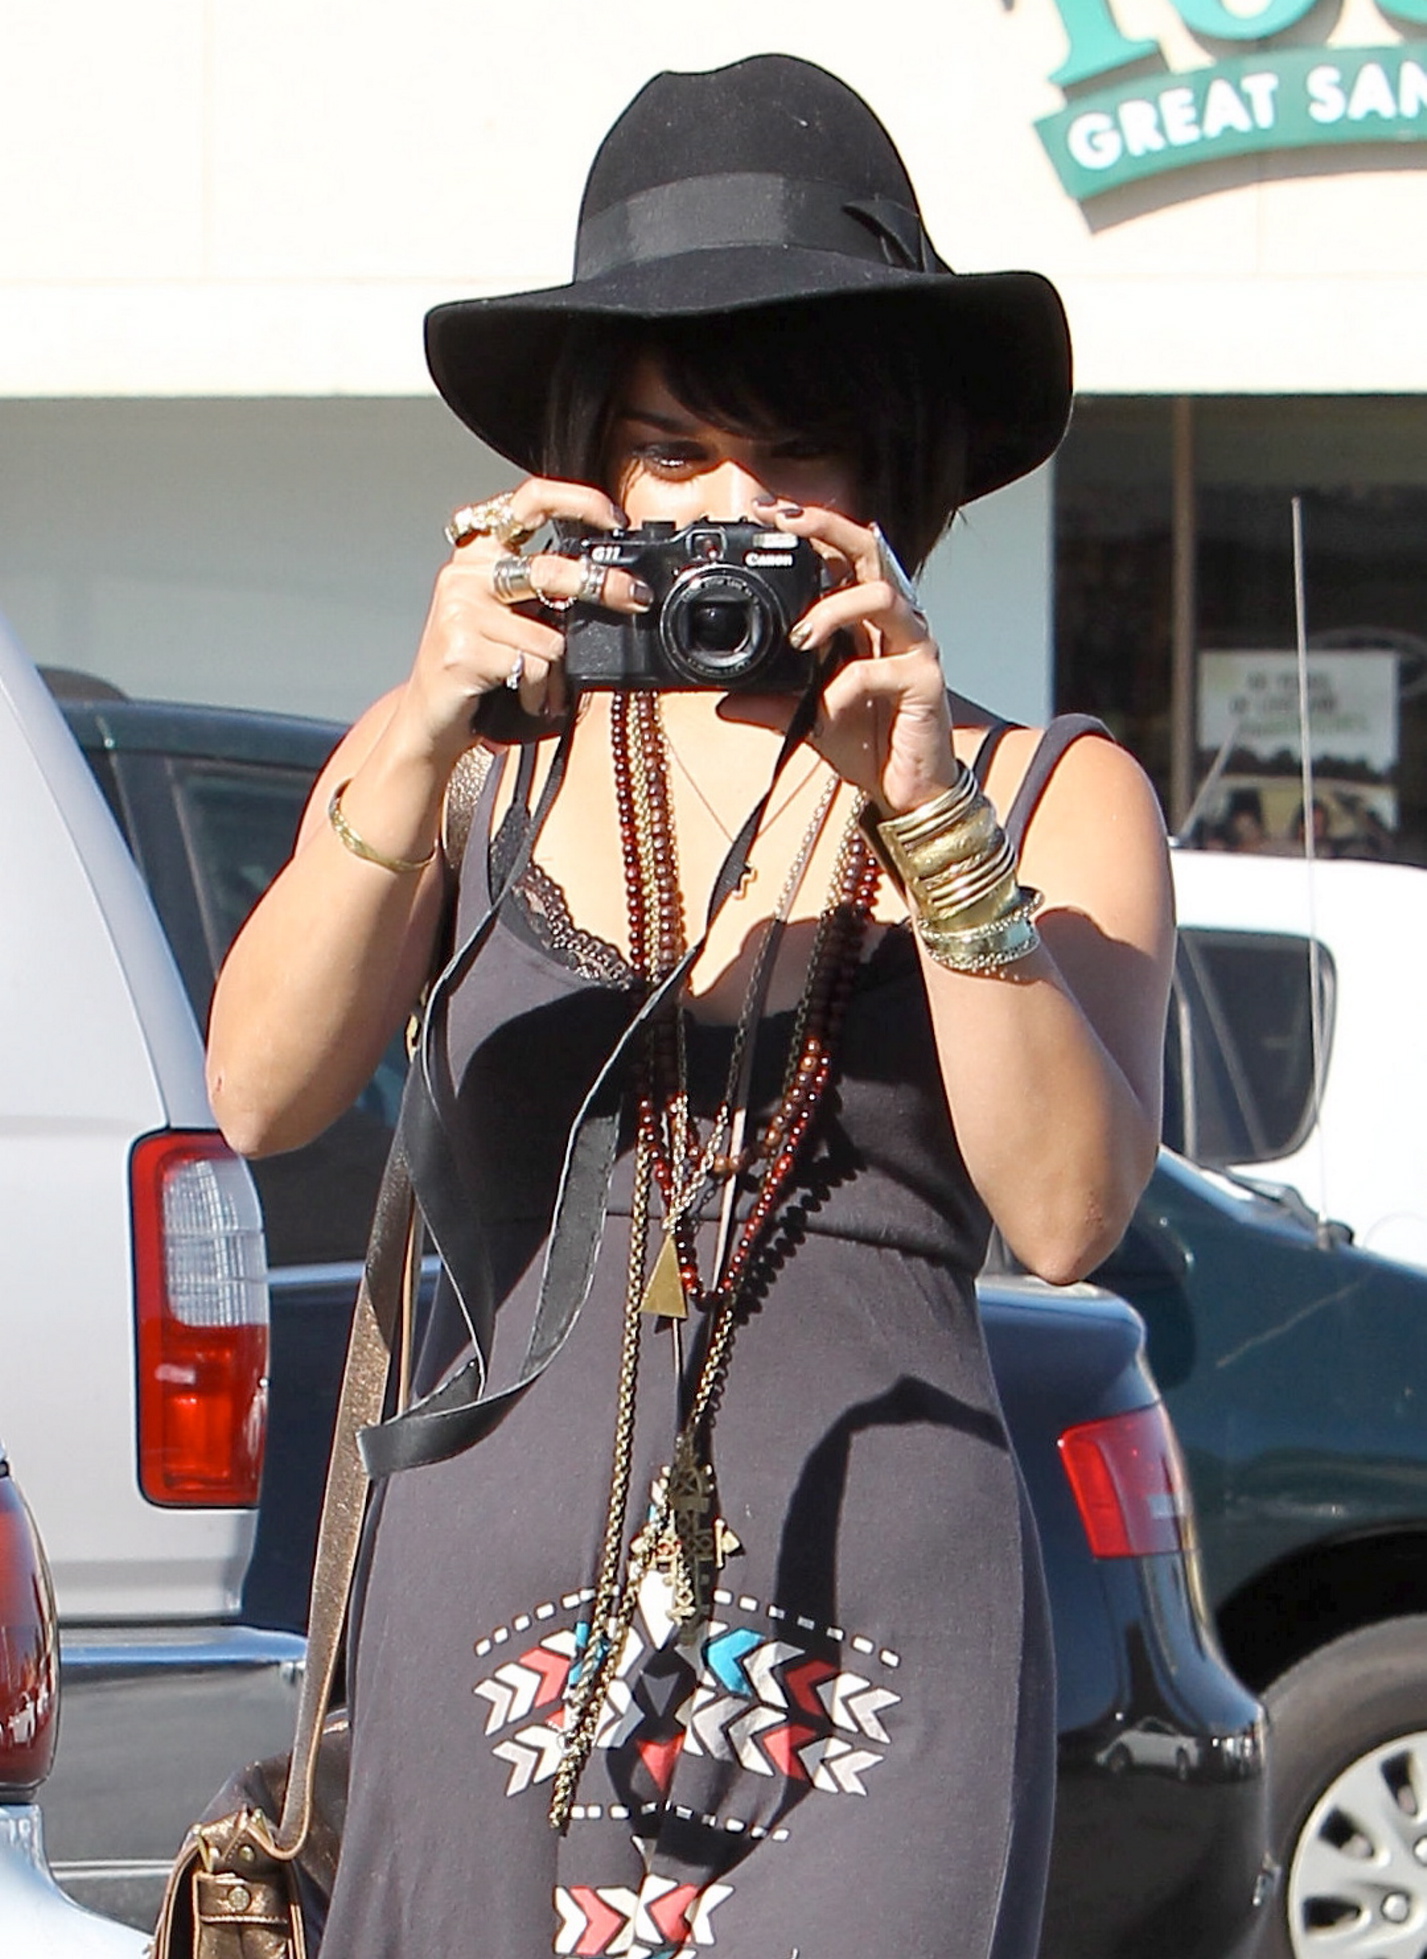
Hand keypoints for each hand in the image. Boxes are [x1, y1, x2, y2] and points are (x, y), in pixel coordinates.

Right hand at [390, 478, 651, 767]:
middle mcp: (467, 572)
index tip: (615, 519)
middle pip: (550, 569)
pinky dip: (542, 692)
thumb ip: (544, 592)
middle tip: (635, 598)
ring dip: (561, 671)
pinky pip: (534, 666)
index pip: (529, 500)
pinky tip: (527, 699)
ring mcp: (461, 608)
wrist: (430, 719)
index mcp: (481, 552)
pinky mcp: (463, 647)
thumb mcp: (510, 617)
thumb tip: (613, 585)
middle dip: (602, 586)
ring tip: (548, 688)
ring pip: (549, 634)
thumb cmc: (478, 667)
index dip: (579, 501)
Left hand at [718, 501, 957, 815]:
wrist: (907, 789)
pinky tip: (826, 710)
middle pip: (870, 550)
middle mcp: (893, 624)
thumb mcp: (806, 721)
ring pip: (882, 597)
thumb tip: (723, 701)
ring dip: (834, 609)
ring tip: (801, 638)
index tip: (766, 512)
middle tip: (784, 521)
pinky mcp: (925, 682)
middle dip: (827, 528)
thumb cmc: (868, 742)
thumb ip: (770, 705)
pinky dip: (845, 688)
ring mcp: (913, 648)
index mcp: (865, 621)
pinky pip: (881, 671)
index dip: (811, 529)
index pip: (843, 556)